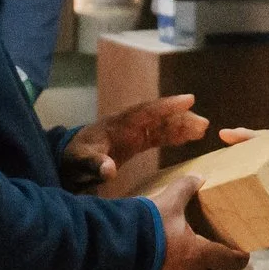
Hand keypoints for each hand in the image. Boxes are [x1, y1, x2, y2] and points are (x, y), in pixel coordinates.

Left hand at [62, 94, 208, 188]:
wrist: (65, 163)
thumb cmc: (72, 160)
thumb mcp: (80, 163)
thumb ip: (94, 164)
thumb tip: (110, 169)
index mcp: (117, 125)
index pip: (146, 111)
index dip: (167, 106)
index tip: (188, 99)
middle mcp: (128, 125)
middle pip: (158, 118)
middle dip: (180, 118)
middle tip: (203, 124)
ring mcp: (132, 133)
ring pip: (161, 126)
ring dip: (181, 126)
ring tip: (202, 129)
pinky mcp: (134, 143)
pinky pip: (158, 136)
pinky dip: (174, 136)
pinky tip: (189, 137)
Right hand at [144, 176, 248, 269]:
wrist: (115, 248)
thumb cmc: (148, 225)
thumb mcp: (169, 201)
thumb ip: (186, 187)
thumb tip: (200, 176)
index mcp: (199, 255)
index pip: (230, 262)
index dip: (240, 258)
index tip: (243, 255)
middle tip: (219, 262)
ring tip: (191, 262)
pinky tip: (165, 265)